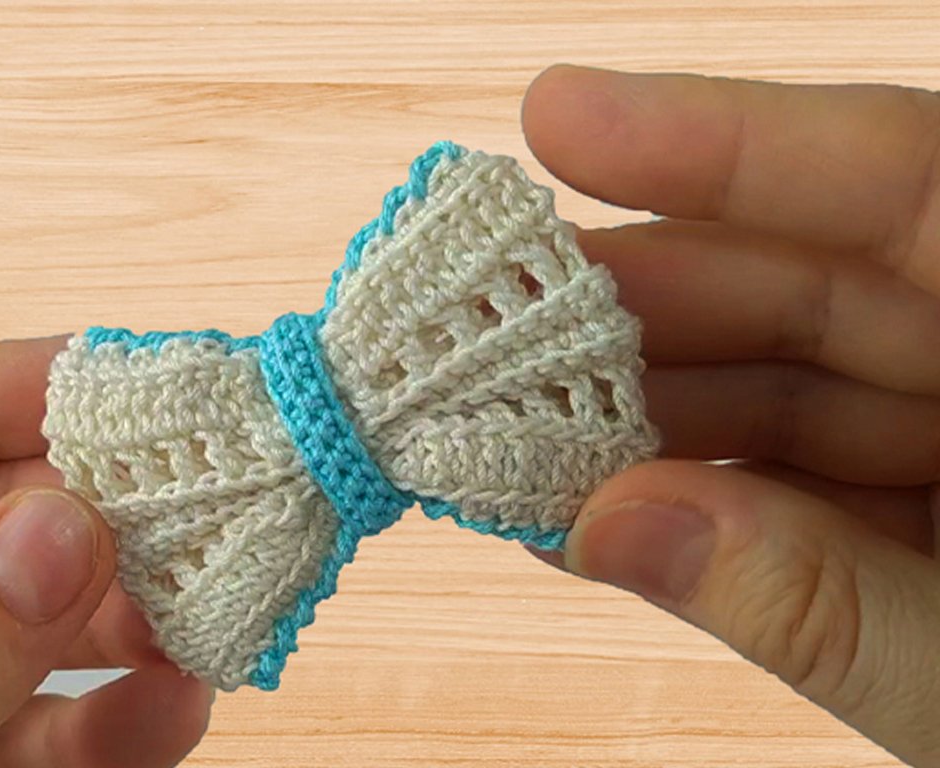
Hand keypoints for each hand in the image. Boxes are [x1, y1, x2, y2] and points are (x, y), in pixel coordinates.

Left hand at [0, 338, 212, 766]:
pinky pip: (42, 725)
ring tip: (218, 609)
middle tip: (226, 501)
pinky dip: (115, 717)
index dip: (42, 384)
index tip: (161, 382)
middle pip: (13, 513)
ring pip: (43, 620)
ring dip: (139, 617)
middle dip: (121, 510)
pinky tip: (175, 706)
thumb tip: (68, 531)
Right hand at [522, 66, 939, 765]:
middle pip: (815, 279)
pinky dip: (695, 481)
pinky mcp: (933, 497)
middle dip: (638, 303)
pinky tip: (597, 491)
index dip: (722, 144)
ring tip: (512, 423)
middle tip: (487, 319)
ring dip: (644, 405)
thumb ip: (829, 607)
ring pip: (787, 375)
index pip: (908, 182)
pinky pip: (796, 461)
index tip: (557, 114)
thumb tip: (614, 526)